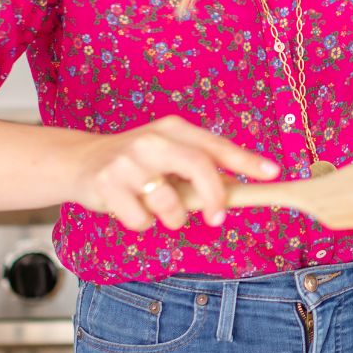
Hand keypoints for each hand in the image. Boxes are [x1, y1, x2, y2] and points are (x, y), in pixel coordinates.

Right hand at [72, 116, 279, 231]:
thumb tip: (238, 188)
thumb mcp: (170, 154)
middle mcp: (152, 140)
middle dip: (214, 197)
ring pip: (169, 203)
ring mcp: (128, 162)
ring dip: (173, 218)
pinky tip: (132, 209)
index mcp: (173, 129)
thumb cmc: (136, 161)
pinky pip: (141, 220)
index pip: (216, 145)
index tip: (272, 173)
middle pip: (198, 166)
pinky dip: (143, 224)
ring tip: (162, 211)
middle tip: (218, 218)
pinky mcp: (107, 185)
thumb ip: (201, 168)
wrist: (80, 161)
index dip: (246, 160)